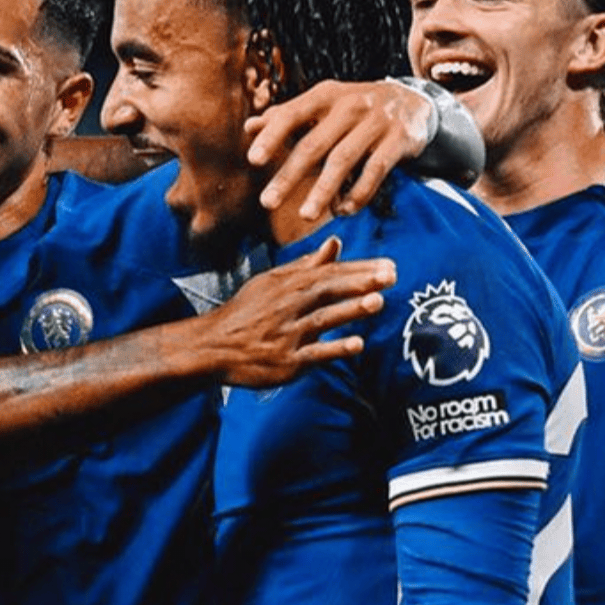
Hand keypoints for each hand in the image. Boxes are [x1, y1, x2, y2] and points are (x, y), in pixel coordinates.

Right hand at [207, 237, 394, 387]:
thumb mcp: (272, 283)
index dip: (359, 268)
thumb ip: (307, 265)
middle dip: (360, 283)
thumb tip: (335, 243)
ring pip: (322, 319)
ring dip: (350, 310)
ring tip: (378, 302)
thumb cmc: (246, 313)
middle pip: (328, 291)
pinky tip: (357, 344)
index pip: (329, 273)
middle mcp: (289, 306)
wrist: (213, 346)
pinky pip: (313, 354)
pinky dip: (335, 349)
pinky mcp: (286, 362)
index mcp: (288, 286)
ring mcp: (287, 334)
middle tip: (391, 276)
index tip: (388, 264)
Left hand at [249, 80, 435, 220]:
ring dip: (322, 190)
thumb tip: (249, 127)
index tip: (253, 160)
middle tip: (267, 202)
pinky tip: (342, 211)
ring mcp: (376, 123)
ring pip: (343, 160)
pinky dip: (358, 193)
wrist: (413, 101)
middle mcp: (349, 105)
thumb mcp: (323, 105)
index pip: (292, 114)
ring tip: (305, 215)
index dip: (272, 137)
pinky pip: (374, 171)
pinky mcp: (399, 140)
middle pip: (314, 144)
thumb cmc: (355, 109)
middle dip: (289, 175)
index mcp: (325, 96)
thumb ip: (287, 117)